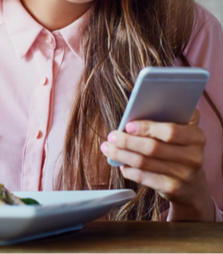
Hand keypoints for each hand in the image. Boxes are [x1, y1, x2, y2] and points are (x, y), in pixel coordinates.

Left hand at [100, 109, 214, 220]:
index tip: (127, 125)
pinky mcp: (173, 189)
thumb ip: (164, 119)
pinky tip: (121, 163)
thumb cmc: (178, 149)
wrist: (193, 186)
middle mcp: (194, 156)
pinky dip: (128, 169)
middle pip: (153, 148)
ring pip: (144, 163)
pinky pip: (144, 178)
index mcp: (196, 136)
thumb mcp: (180, 132)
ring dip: (121, 154)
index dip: (147, 128)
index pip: (170, 131)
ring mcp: (185, 175)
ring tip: (108, 148)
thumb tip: (131, 116)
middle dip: (127, 141)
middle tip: (111, 136)